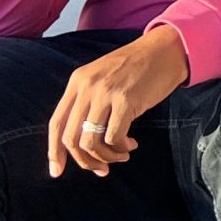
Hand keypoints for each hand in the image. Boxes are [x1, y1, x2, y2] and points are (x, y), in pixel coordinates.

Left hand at [46, 28, 188, 177]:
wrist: (166, 49)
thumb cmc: (137, 67)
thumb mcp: (102, 77)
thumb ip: (88, 101)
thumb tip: (81, 140)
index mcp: (77, 82)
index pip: (56, 123)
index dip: (54, 152)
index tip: (57, 171)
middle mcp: (87, 87)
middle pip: (71, 138)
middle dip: (85, 161)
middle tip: (101, 169)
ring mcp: (106, 93)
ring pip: (91, 142)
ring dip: (106, 157)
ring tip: (121, 156)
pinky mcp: (126, 100)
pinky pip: (114, 137)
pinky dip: (121, 148)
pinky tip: (131, 144)